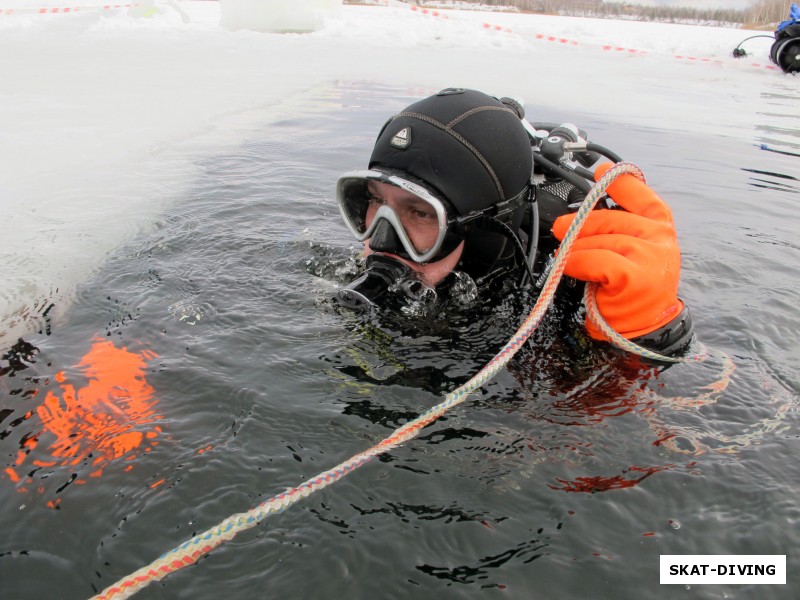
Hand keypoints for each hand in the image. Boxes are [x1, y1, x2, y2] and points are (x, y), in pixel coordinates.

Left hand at [551, 163, 683, 340]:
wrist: (644, 327)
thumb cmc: (633, 287)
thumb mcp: (633, 249)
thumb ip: (619, 227)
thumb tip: (583, 211)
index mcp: (661, 226)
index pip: (642, 195)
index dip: (622, 182)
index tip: (602, 171)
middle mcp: (660, 237)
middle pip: (611, 218)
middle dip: (580, 224)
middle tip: (560, 229)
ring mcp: (650, 256)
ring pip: (600, 241)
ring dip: (576, 249)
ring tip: (566, 258)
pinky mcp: (636, 276)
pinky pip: (596, 260)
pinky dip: (578, 263)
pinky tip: (570, 268)